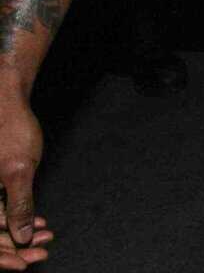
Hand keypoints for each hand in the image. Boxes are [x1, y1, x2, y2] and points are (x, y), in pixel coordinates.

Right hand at [0, 96, 51, 269]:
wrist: (6, 102)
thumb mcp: (19, 169)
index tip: (25, 263)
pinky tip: (36, 222)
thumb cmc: (11, 131)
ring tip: (43, 237)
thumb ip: (19, 204)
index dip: (4, 255)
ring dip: (18, 233)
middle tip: (40, 254)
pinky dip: (17, 217)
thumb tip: (21, 236)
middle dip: (13, 247)